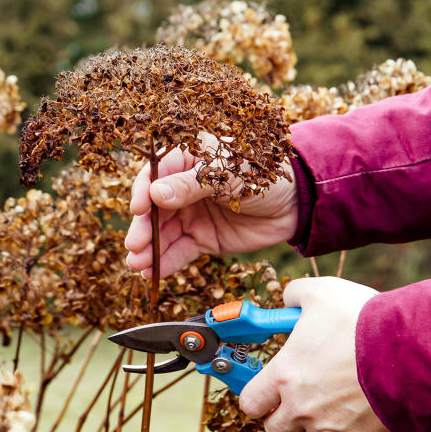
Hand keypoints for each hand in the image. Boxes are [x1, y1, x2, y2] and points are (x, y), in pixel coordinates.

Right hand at [125, 143, 296, 277]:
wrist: (296, 202)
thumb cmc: (263, 174)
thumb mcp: (227, 174)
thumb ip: (191, 185)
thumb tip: (155, 193)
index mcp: (188, 159)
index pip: (156, 174)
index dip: (143, 191)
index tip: (137, 209)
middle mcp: (183, 187)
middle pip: (155, 208)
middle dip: (143, 227)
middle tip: (134, 244)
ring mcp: (192, 214)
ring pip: (164, 233)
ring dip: (149, 249)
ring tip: (137, 264)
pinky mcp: (203, 239)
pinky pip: (180, 251)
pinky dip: (165, 262)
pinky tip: (152, 272)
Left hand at [238, 277, 392, 431]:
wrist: (410, 349)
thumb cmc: (363, 320)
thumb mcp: (322, 292)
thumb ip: (296, 294)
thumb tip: (288, 298)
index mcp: (284, 375)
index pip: (250, 403)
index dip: (258, 396)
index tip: (267, 389)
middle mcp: (300, 408)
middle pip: (274, 430)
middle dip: (283, 417)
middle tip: (299, 400)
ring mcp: (329, 430)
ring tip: (328, 414)